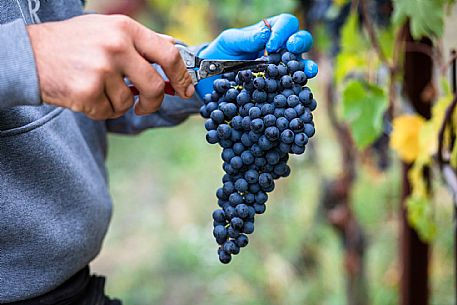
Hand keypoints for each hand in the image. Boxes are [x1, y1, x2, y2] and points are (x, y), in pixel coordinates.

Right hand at [27, 14, 194, 119]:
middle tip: (144, 105)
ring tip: (99, 90)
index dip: (182, 76)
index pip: (169, 54)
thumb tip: (175, 49)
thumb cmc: (75, 43)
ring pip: (128, 102)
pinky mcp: (87, 91)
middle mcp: (116, 46)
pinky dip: (101, 110)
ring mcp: (101, 69)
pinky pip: (108, 112)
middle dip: (153, 101)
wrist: (30, 54)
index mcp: (125, 28)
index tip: (186, 89)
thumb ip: (142, 41)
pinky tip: (86, 95)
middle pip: (155, 86)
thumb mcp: (108, 29)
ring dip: (118, 104)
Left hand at [196, 13, 317, 96]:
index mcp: (270, 32)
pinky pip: (293, 87)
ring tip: (308, 72)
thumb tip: (266, 35)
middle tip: (292, 49)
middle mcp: (280, 49)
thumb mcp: (229, 42)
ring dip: (307, 67)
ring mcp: (282, 70)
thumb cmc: (221, 54)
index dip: (283, 31)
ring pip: (302, 64)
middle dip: (300, 43)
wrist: (211, 78)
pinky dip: (298, 89)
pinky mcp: (279, 89)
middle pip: (300, 41)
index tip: (271, 44)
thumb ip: (246, 38)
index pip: (286, 24)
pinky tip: (300, 91)